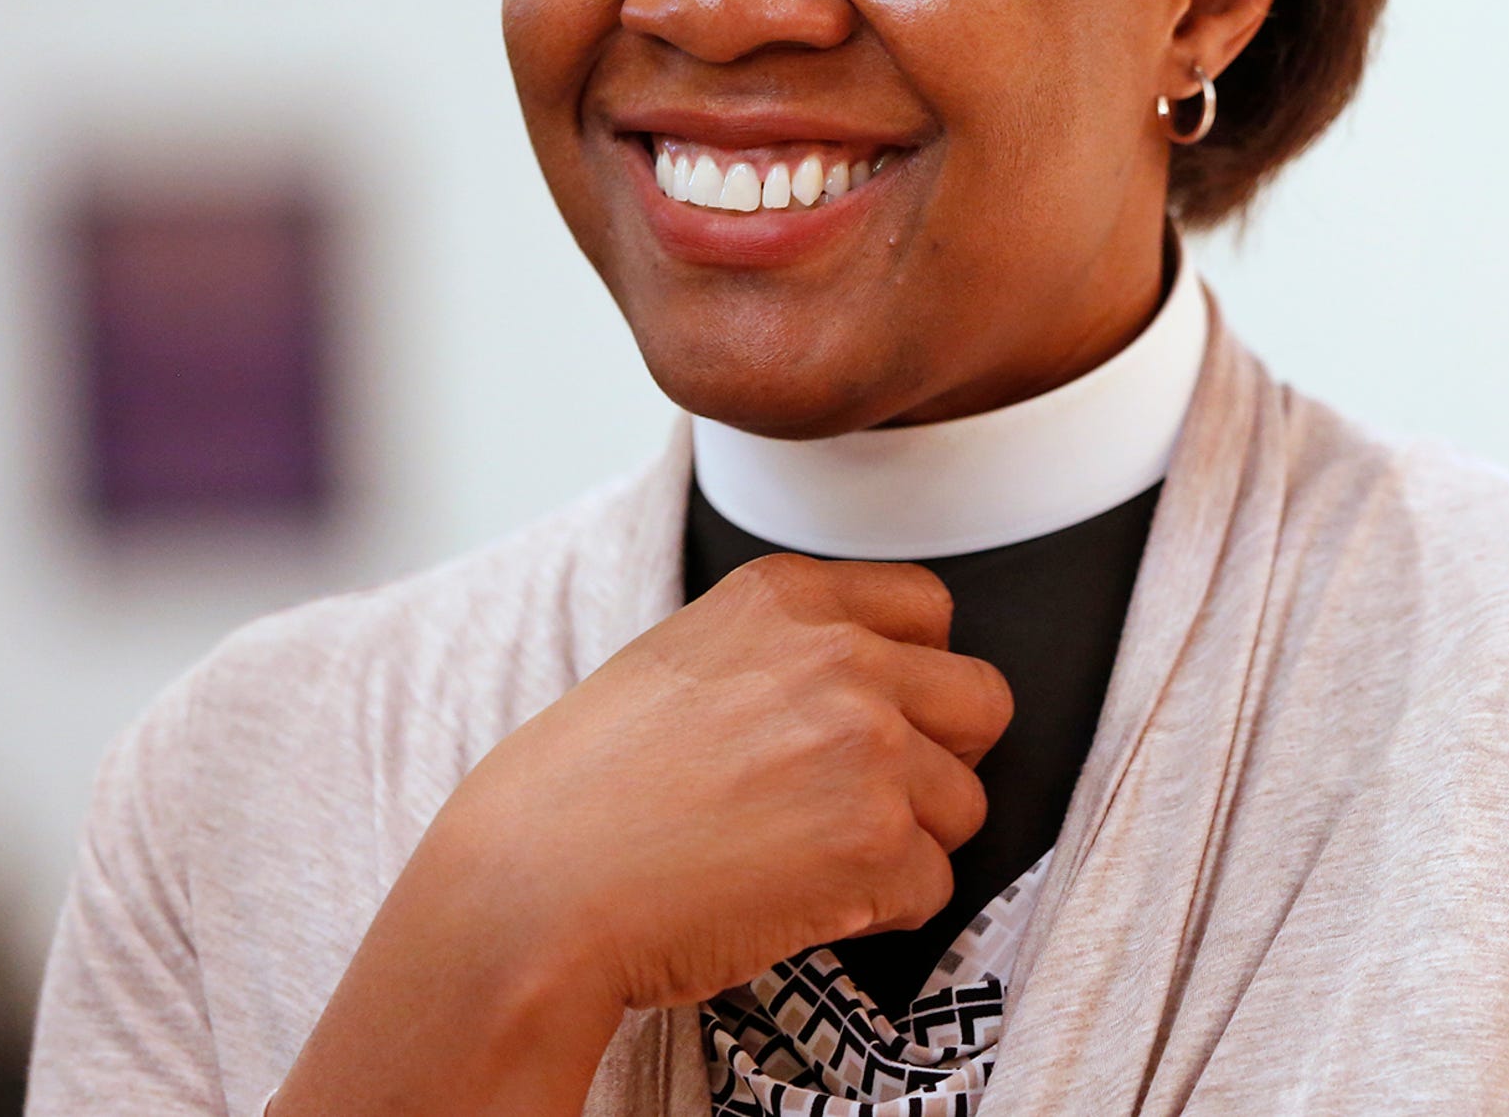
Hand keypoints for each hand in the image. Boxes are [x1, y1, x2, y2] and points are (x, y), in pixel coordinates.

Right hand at [453, 552, 1012, 1003]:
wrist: (528, 894)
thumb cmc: (578, 796)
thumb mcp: (679, 659)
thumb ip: (780, 652)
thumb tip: (859, 679)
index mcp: (786, 596)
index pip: (929, 609)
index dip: (912, 677)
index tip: (871, 721)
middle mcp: (841, 654)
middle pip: (980, 701)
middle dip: (939, 758)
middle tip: (864, 802)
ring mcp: (869, 745)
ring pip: (964, 803)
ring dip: (906, 844)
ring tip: (807, 862)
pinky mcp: (878, 840)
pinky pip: (934, 886)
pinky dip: (880, 912)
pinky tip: (797, 904)